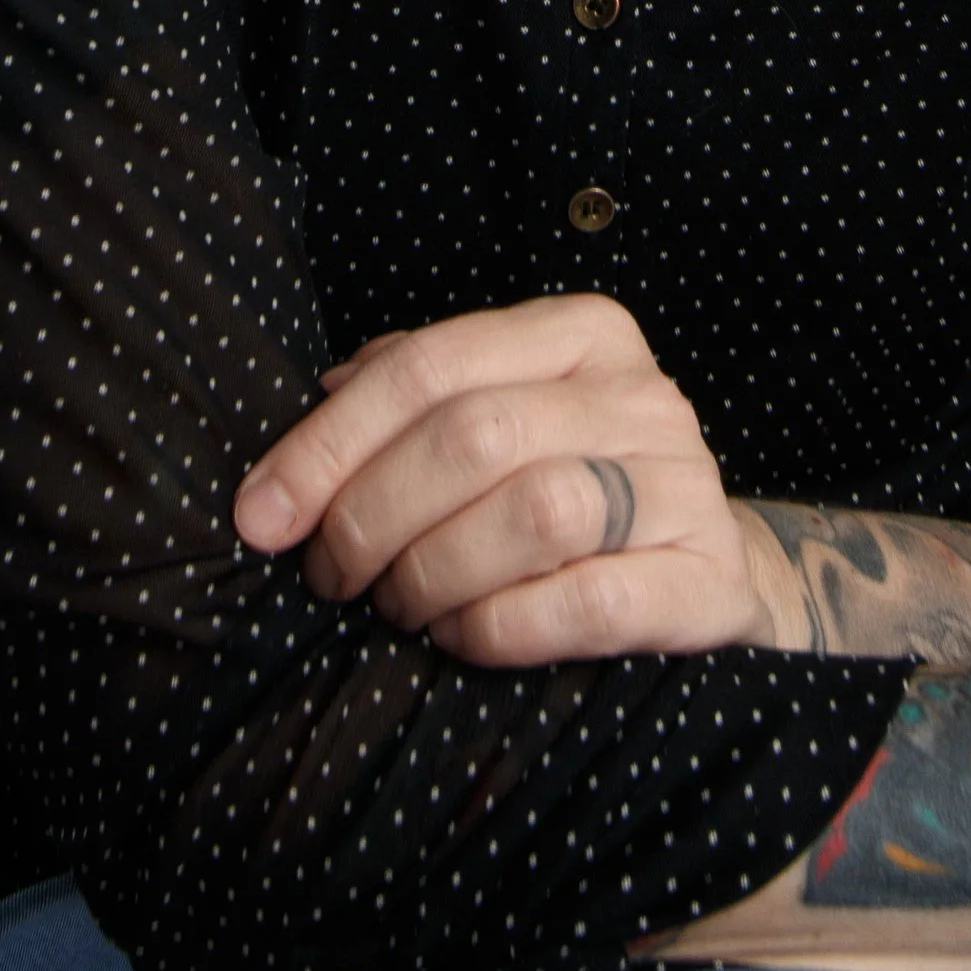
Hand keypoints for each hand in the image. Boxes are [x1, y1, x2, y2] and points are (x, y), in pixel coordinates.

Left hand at [233, 294, 791, 665]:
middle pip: (472, 435)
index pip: (430, 364)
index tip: (260, 515)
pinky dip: (500, 627)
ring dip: (433, 573)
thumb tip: (320, 393)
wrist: (710, 572)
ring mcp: (684, 483)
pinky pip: (587, 601)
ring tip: (400, 607)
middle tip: (332, 576)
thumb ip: (419, 392)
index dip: (328, 441)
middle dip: (371, 516)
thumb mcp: (505, 416)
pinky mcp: (707, 577)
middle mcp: (639, 393)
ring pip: (532, 511)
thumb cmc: (575, 489)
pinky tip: (463, 637)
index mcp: (579, 333)